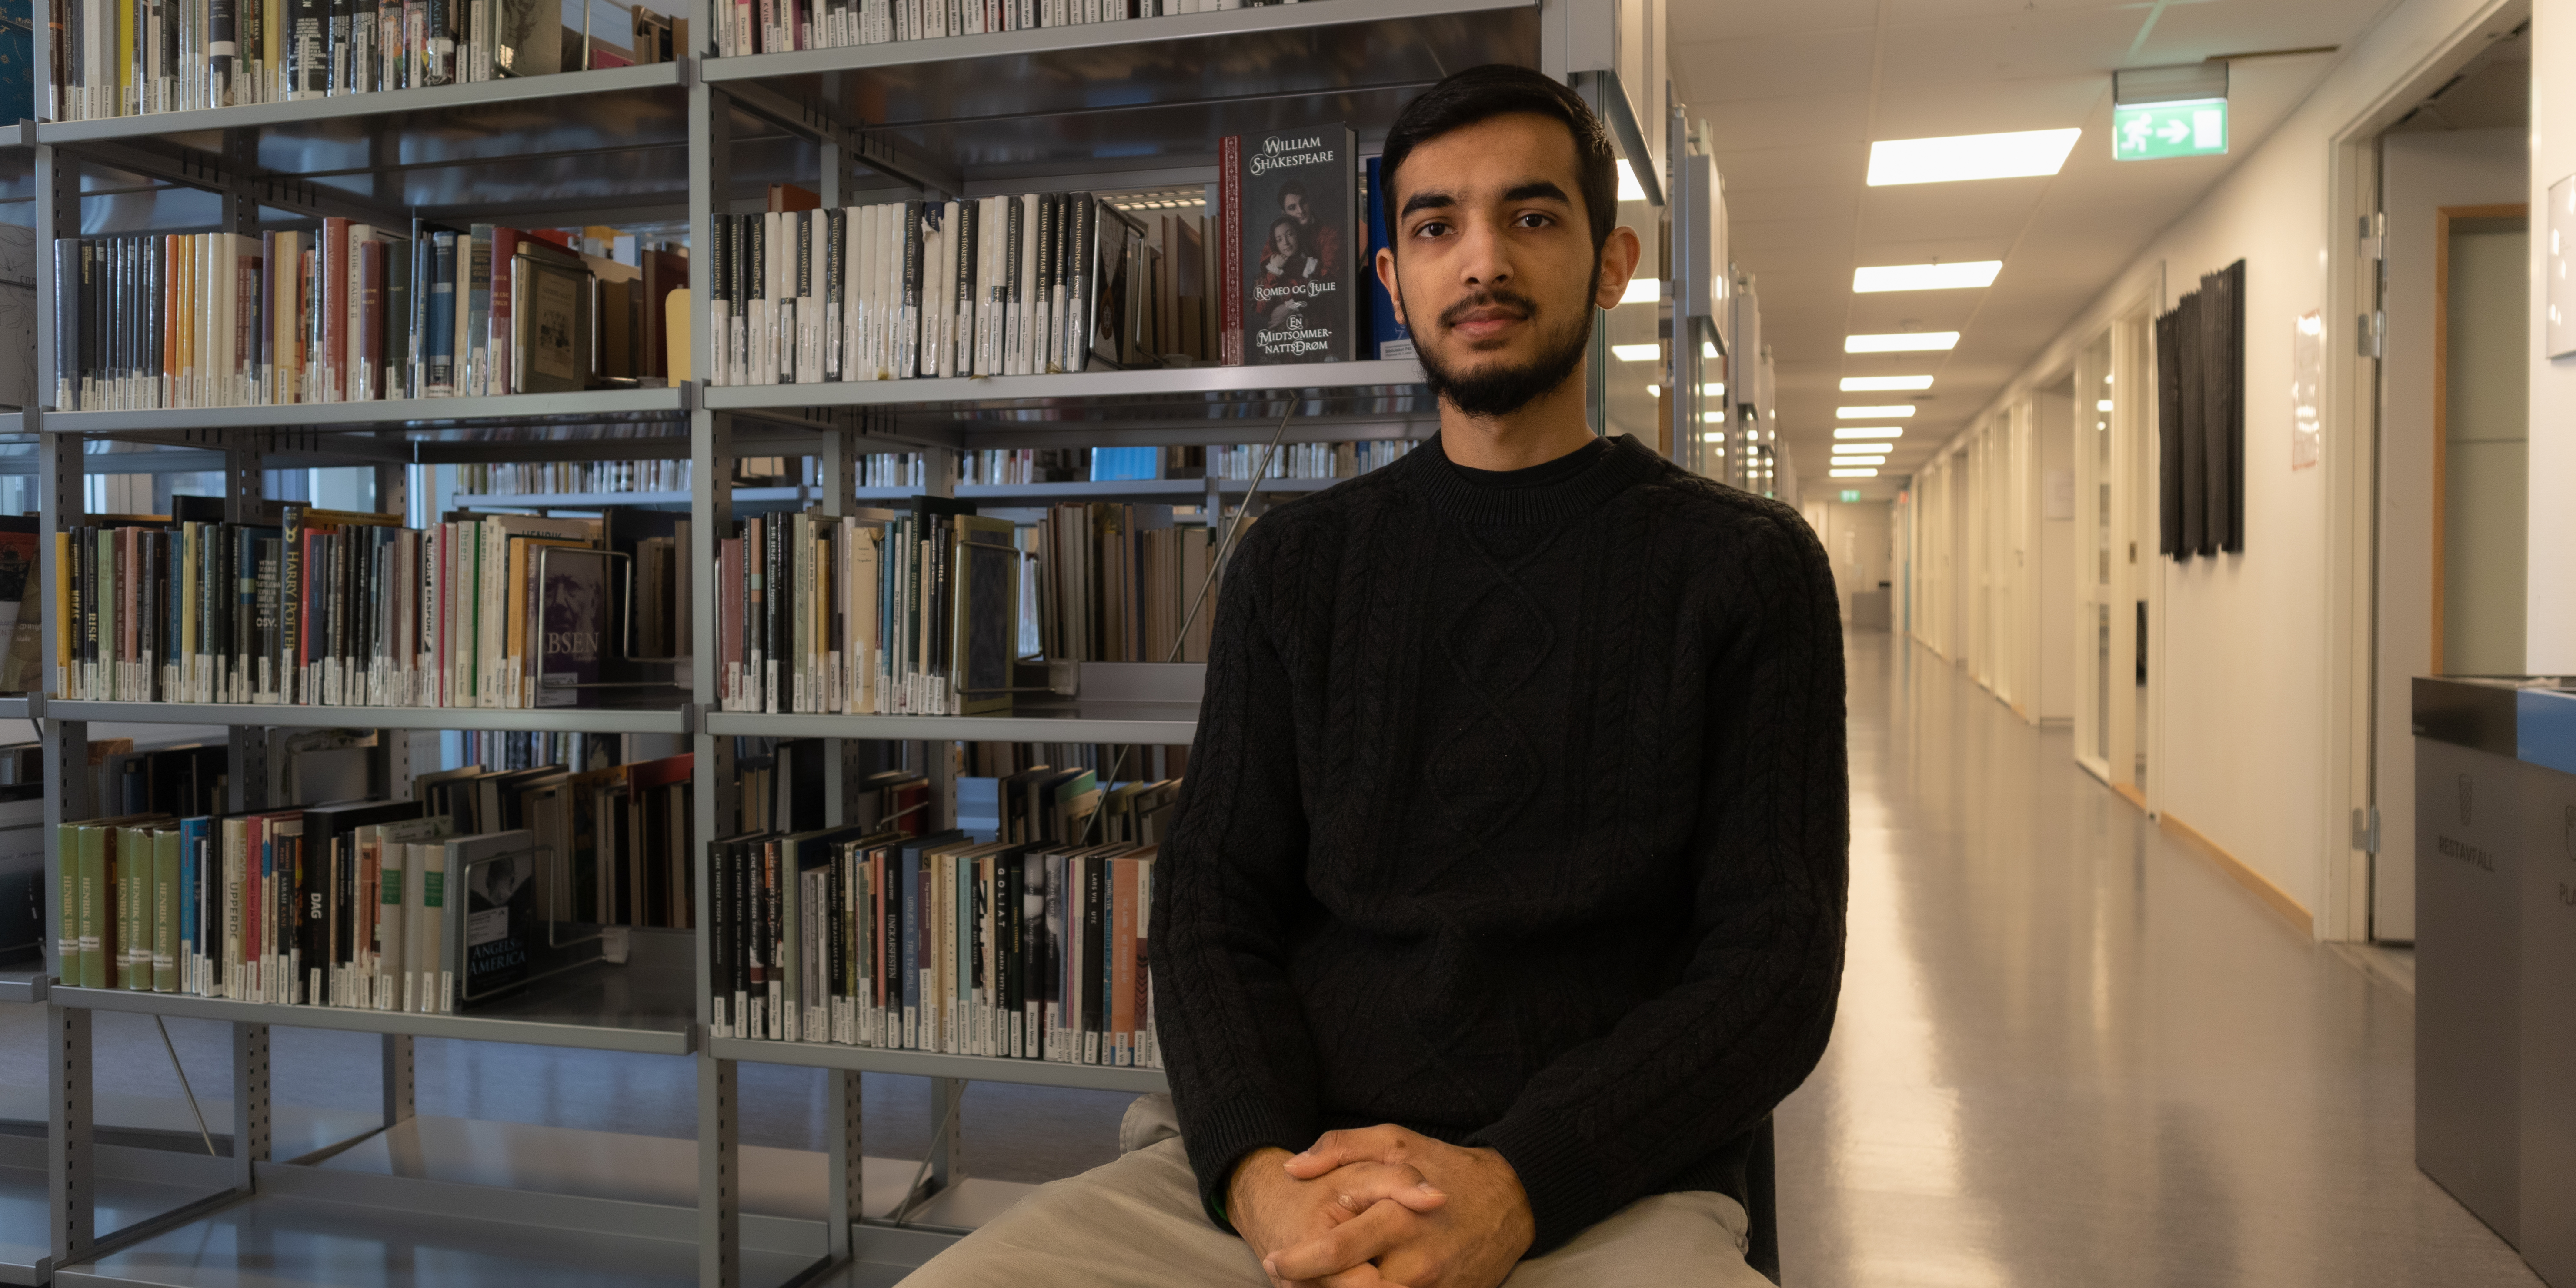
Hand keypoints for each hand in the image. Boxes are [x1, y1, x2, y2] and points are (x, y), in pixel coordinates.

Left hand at [1266, 1127, 1534, 1287]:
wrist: (1512, 1200)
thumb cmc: (1448, 1166)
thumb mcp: (1395, 1141)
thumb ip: (1340, 1147)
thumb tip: (1293, 1168)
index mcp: (1399, 1218)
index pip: (1336, 1251)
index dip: (1299, 1261)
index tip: (1275, 1260)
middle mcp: (1417, 1261)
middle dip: (1316, 1287)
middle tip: (1289, 1280)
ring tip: (1323, 1282)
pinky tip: (1360, 1283)